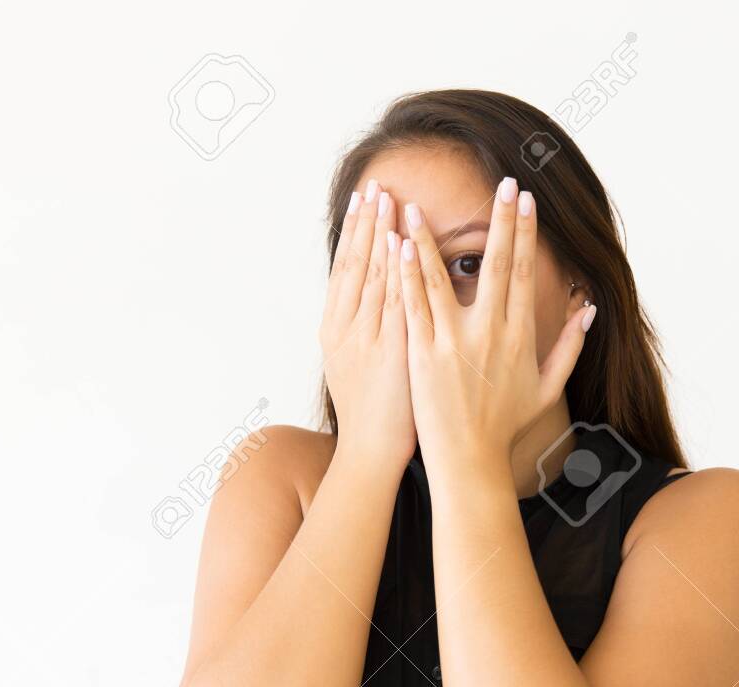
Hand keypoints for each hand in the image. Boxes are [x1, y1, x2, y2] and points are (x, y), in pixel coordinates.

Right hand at [319, 179, 415, 468]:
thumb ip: (363, 326)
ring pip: (373, 276)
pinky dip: (396, 270)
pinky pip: (393, 302)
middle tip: (375, 184)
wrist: (371, 450)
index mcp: (336, 328)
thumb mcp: (355, 362)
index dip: (355, 231)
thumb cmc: (371, 410)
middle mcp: (346, 327)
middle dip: (366, 222)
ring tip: (390, 198)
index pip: (346, 269)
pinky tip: (402, 243)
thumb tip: (374, 296)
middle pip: (357, 264)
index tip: (364, 198)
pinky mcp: (389, 350)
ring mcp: (366, 338)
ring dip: (382, 234)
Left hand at [398, 178, 594, 471]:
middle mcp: (489, 332)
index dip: (524, 232)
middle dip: (499, 220)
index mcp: (519, 336)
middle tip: (502, 182)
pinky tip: (399, 245)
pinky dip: (406, 273)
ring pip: (441, 278)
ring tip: (420, 204)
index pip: (524, 271)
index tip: (524, 199)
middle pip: (496, 264)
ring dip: (431, 238)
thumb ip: (570, 346)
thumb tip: (587, 308)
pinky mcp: (423, 354)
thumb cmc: (504, 427)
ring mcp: (454, 342)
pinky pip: (413, 305)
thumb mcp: (547, 388)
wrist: (469, 461)